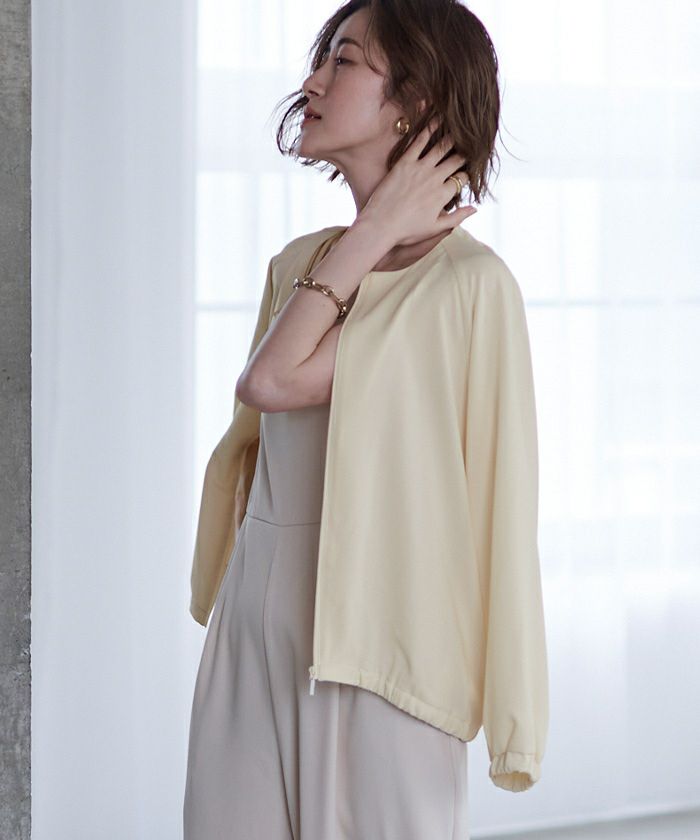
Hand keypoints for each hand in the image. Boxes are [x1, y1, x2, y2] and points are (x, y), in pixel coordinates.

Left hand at [358, 118, 476, 248]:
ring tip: (458, 126)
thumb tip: (475, 209)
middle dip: (464, 152)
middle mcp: (434, 179)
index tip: (467, 169)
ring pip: (441, 147)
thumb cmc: (406, 232)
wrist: (380, 227)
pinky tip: (437, 117)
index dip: (467, 174)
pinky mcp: (404, 163)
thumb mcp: (435, 229)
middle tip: (468, 143)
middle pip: (455, 160)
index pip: (462, 178)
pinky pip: (419, 141)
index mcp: (443, 195)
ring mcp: (419, 169)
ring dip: (452, 135)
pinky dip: (429, 128)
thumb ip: (457, 218)